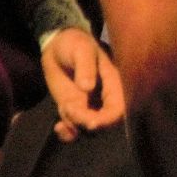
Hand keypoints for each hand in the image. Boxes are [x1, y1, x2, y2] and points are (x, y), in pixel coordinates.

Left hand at [42, 27, 125, 141]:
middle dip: (87, 122)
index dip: (107, 120)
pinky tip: (58, 127)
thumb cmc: (75, 43)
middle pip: (104, 122)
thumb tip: (87, 88)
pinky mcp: (74, 110)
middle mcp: (105, 99)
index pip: (118, 109)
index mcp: (114, 83)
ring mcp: (89, 106)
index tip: (91, 123)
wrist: (58, 46)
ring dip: (75, 126)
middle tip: (69, 110)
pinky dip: (68, 134)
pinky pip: (75, 128)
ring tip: (64, 108)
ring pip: (88, 128)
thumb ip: (85, 67)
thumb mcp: (81, 50)